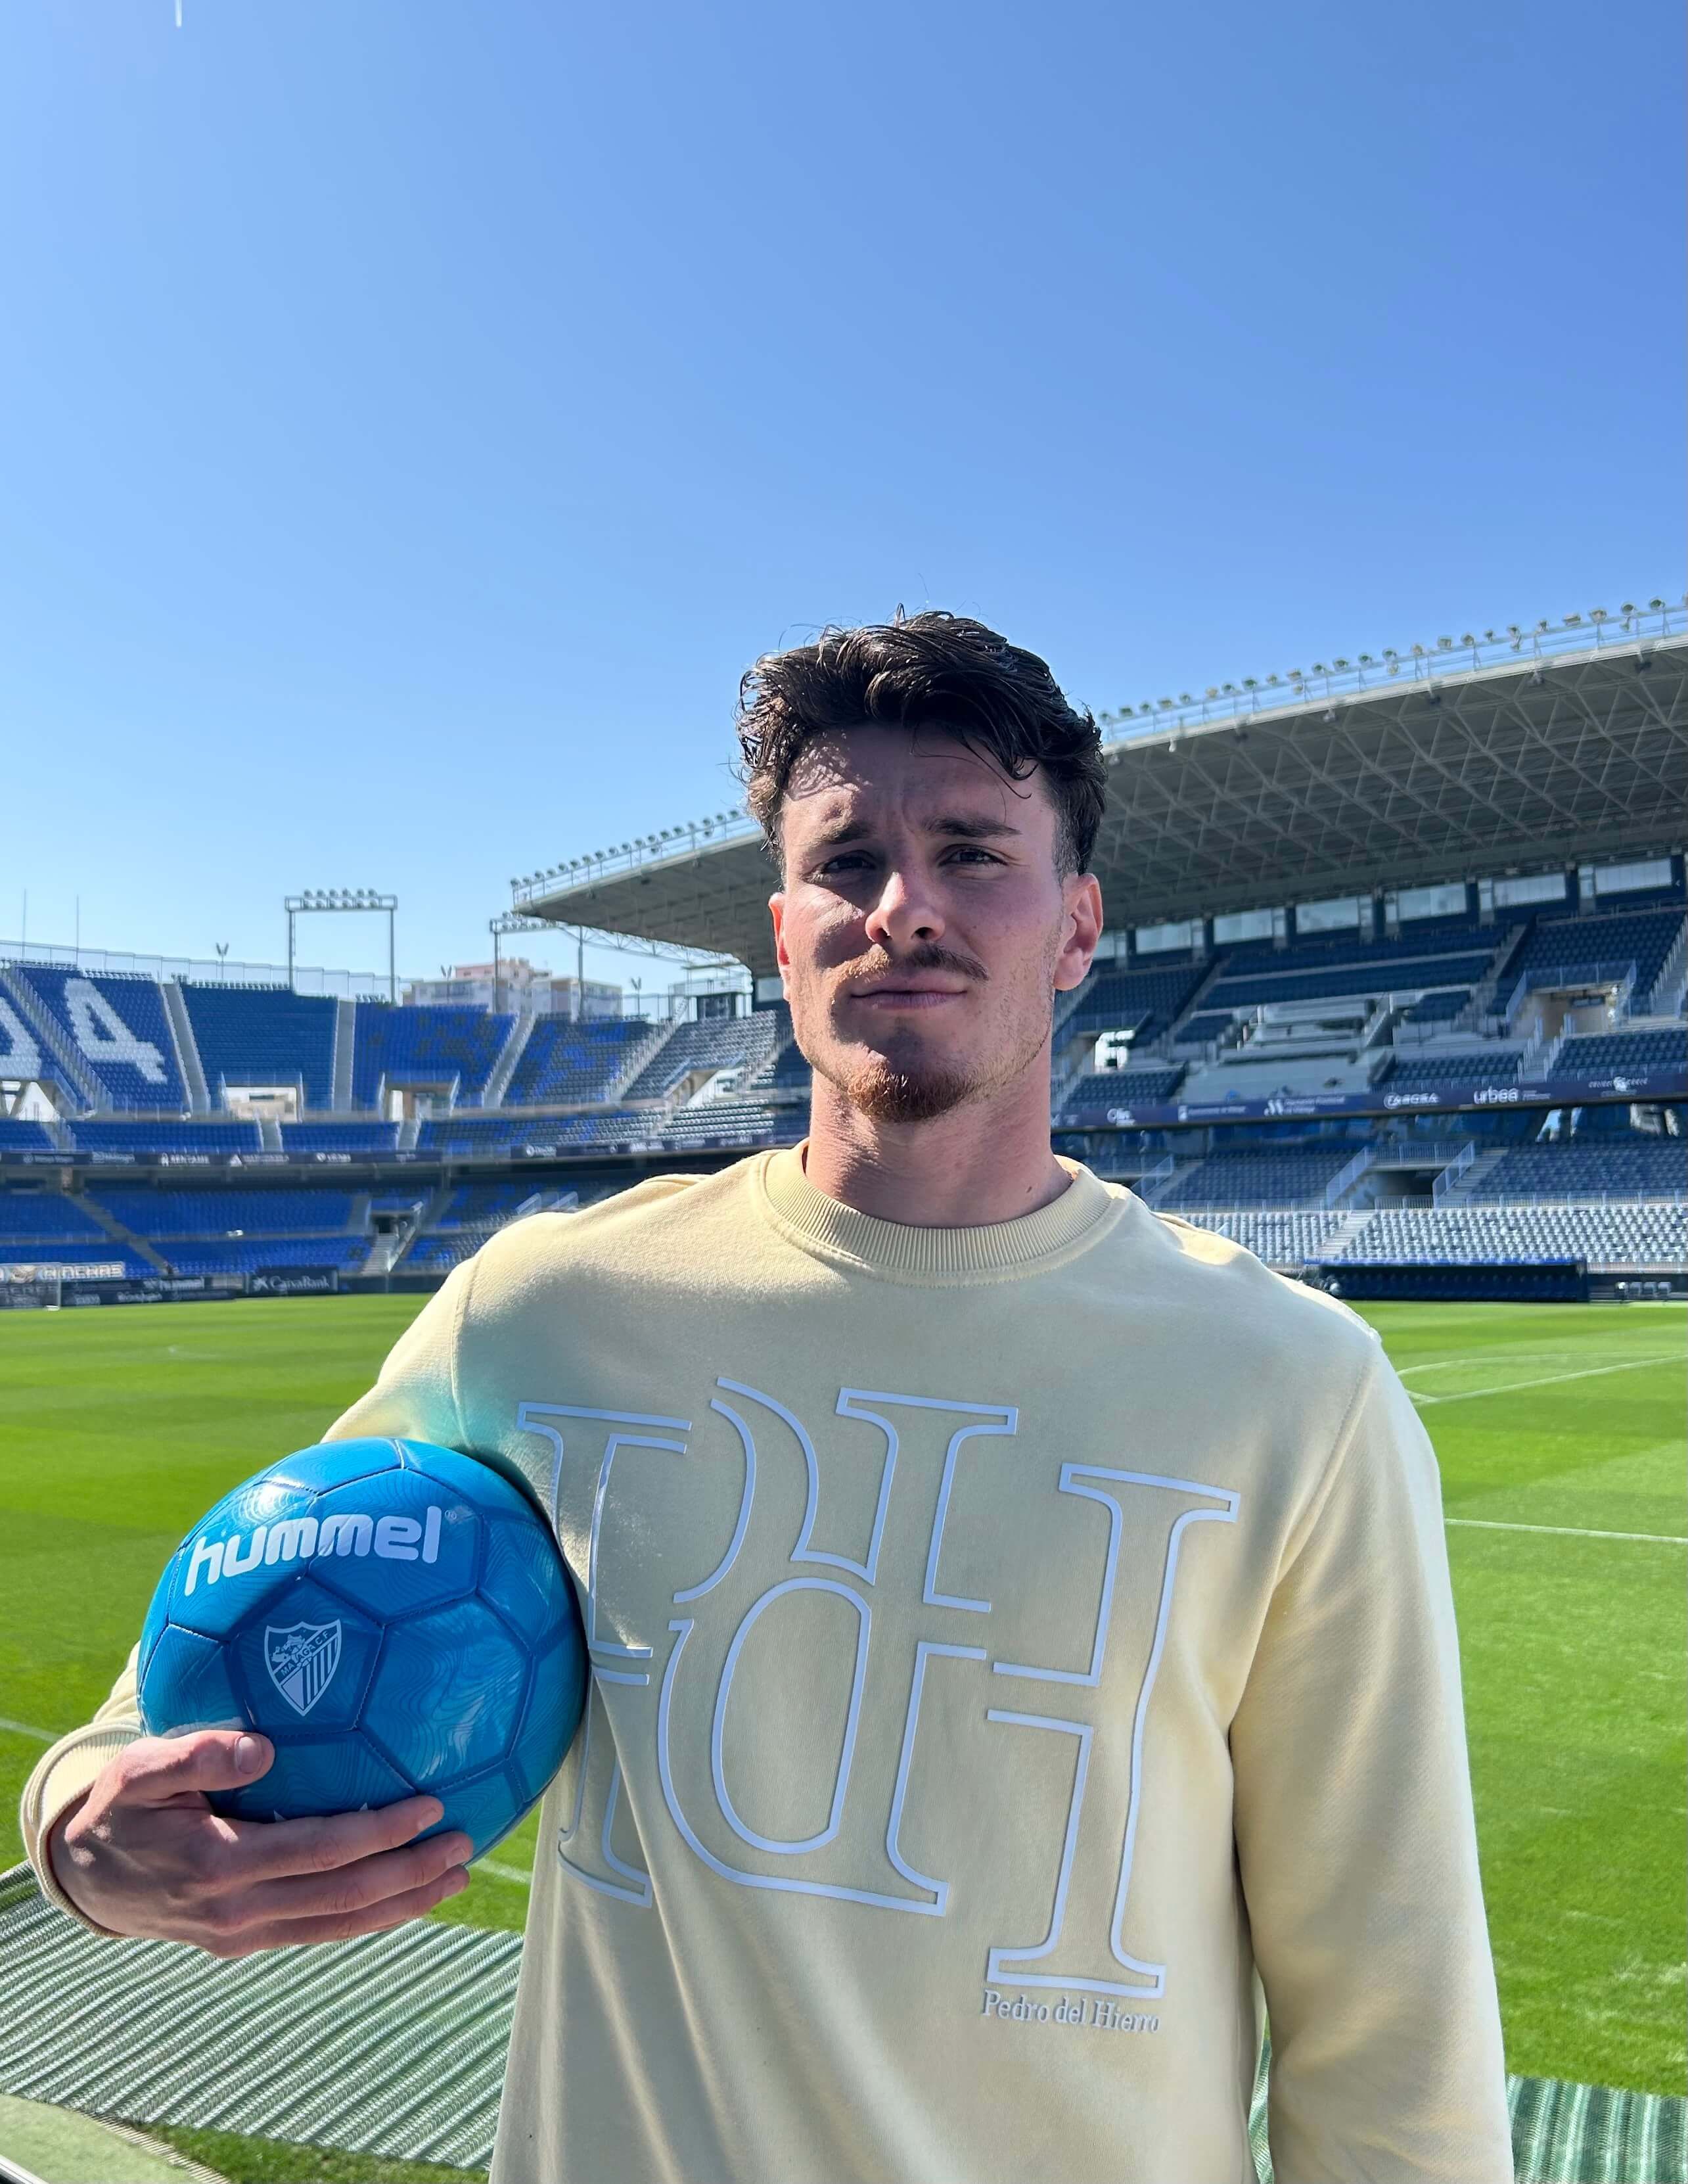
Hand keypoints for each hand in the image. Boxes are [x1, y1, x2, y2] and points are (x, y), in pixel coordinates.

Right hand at [47, 1730, 473, 1957]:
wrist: (85, 1877)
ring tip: (456, 1878)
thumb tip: (263, 1747)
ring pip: (339, 1925)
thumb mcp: (138, 1770)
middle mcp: (238, 1909)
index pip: (320, 1850)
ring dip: (402, 1905)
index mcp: (219, 1863)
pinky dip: (368, 1916)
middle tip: (467, 1846)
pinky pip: (318, 1930)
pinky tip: (405, 1896)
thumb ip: (195, 1754)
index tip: (431, 1805)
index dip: (380, 1833)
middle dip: (410, 1875)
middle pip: (343, 1897)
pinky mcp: (246, 1941)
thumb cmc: (119, 1808)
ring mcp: (244, 1933)